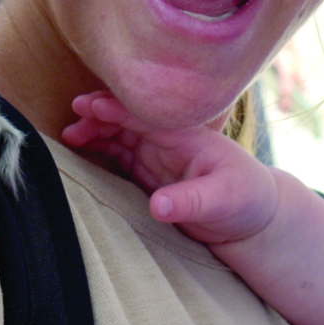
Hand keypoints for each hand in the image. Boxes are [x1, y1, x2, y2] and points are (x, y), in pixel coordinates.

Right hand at [63, 91, 279, 245]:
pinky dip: (100, 150)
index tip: (88, 106)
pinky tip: (82, 150)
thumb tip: (158, 205)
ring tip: (69, 136)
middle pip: (128, 120)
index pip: (147, 116)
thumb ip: (192, 201)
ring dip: (95, 132)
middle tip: (71, 124)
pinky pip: (120, 156)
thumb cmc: (246, 201)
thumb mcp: (224, 201)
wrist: (254, 218)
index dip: (117, 109)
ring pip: (120, 135)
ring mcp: (158, 155)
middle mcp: (170, 140)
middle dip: (98, 118)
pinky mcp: (151, 173)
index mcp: (187, 136)